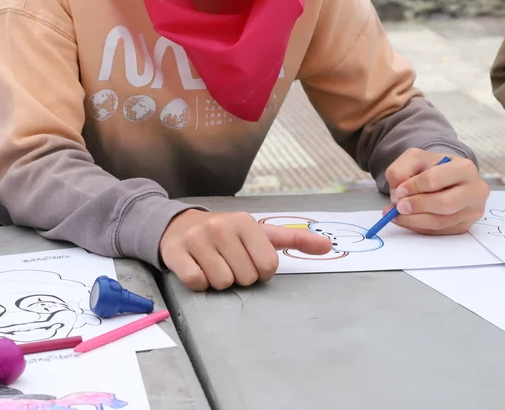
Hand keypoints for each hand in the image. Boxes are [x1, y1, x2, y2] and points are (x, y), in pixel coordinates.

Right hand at [159, 209, 332, 291]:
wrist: (179, 225)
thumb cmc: (227, 234)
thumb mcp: (260, 232)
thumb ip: (294, 239)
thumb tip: (329, 246)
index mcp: (245, 222)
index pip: (268, 266)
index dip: (260, 271)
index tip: (249, 260)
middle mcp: (220, 226)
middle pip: (245, 277)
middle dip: (238, 276)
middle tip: (228, 262)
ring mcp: (196, 238)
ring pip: (221, 282)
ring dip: (218, 281)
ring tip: (212, 265)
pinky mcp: (176, 251)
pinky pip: (196, 282)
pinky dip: (198, 282)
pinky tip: (196, 268)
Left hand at [385, 149, 488, 233]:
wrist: (445, 176)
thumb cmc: (430, 166)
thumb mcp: (413, 158)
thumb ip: (400, 171)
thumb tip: (398, 196)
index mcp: (464, 168)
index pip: (435, 179)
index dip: (414, 187)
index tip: (399, 190)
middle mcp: (475, 190)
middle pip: (444, 204)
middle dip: (417, 206)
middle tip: (398, 207)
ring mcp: (473, 211)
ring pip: (441, 222)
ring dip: (414, 220)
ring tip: (397, 215)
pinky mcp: (466, 225)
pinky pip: (440, 231)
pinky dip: (419, 227)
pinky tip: (407, 220)